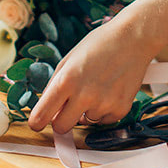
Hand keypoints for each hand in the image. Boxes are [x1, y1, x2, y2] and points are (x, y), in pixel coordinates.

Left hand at [28, 19, 154, 132]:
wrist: (131, 39)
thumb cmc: (98, 45)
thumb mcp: (68, 61)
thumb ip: (54, 86)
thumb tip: (46, 110)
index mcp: (66, 80)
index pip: (41, 115)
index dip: (36, 122)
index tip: (36, 123)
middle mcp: (84, 95)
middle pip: (61, 128)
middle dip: (60, 121)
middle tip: (65, 109)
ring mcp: (104, 104)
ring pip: (85, 123)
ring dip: (85, 111)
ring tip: (96, 87)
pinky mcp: (121, 109)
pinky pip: (103, 121)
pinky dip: (103, 111)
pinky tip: (108, 90)